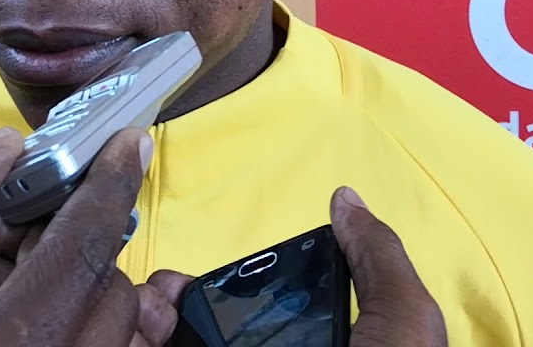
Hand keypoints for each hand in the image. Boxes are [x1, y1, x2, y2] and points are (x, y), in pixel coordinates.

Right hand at [154, 188, 446, 346]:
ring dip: (146, 332)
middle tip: (153, 297)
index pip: (249, 317)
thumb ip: (377, 258)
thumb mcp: (403, 321)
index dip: (210, 293)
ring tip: (140, 314)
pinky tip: (129, 338)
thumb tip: (345, 199)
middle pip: (203, 336)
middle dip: (164, 312)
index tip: (176, 280)